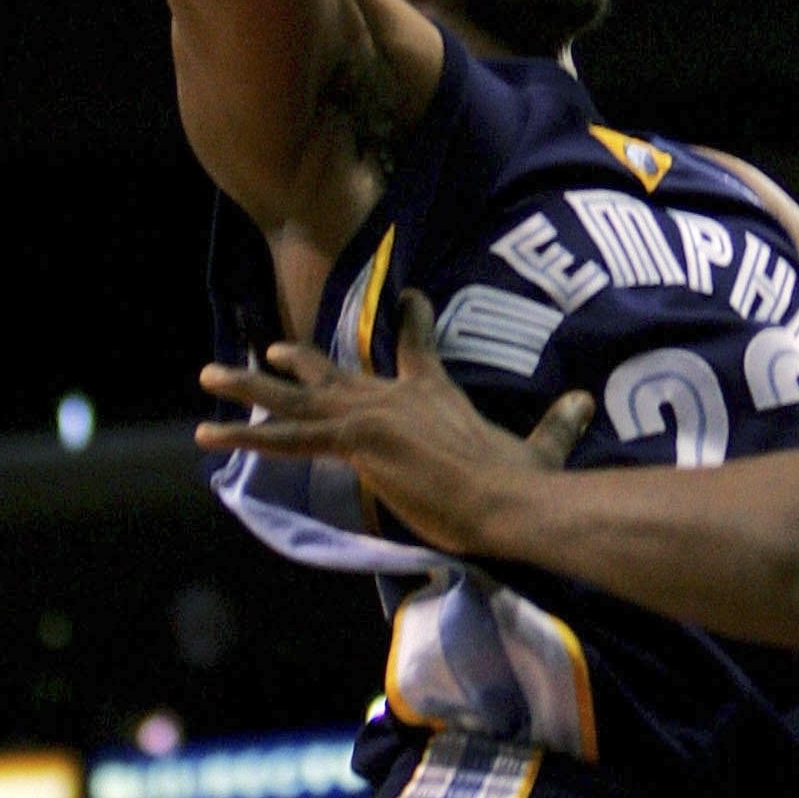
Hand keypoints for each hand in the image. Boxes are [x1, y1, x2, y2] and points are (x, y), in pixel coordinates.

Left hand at [195, 295, 594, 556]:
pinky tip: (210, 436)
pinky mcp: (355, 443)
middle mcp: (395, 397)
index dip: (414, 321)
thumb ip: (557, 425)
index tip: (411, 297)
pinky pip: (288, 439)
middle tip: (272, 346)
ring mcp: (371, 417)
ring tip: (211, 377)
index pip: (418, 350)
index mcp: (435, 394)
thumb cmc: (520, 482)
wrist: (506, 500)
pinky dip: (247, 437)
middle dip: (302, 360)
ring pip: (296, 400)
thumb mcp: (539, 449)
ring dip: (250, 388)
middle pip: (338, 373)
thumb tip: (587, 400)